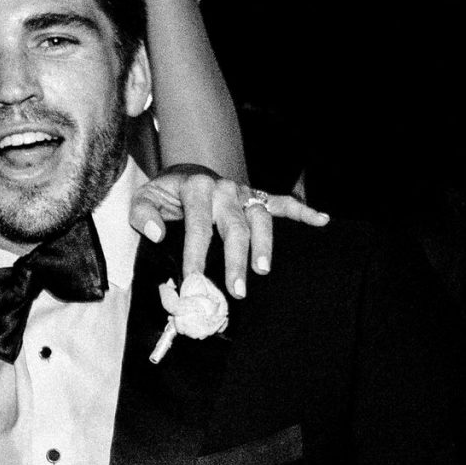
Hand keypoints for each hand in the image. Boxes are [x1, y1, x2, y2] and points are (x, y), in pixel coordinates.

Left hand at [131, 167, 328, 298]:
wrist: (185, 175)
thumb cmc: (165, 195)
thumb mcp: (144, 198)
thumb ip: (144, 215)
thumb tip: (158, 234)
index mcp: (196, 188)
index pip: (198, 226)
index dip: (197, 255)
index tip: (195, 281)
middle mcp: (224, 189)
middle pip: (235, 227)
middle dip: (236, 259)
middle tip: (237, 289)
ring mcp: (244, 193)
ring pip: (261, 219)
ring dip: (265, 245)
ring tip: (264, 271)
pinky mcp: (257, 197)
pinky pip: (283, 202)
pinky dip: (303, 211)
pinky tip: (321, 221)